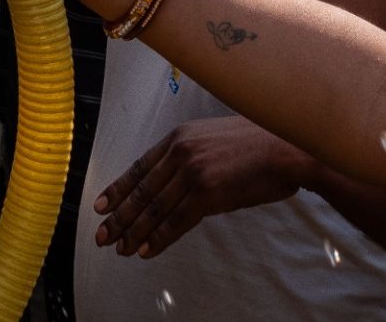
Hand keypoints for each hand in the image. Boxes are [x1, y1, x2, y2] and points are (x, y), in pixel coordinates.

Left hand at [93, 116, 317, 257]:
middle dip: (118, 215)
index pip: (139, 167)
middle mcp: (180, 152)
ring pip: (154, 208)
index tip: (99, 205)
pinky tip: (145, 249)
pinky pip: (176, 221)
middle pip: (141, 190)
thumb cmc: (257, 145)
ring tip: (120, 248)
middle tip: (102, 234)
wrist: (286, 148)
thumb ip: (190, 158)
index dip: (117, 189)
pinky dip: (159, 237)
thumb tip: (174, 184)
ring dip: (134, 231)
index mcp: (179, 137)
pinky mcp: (206, 193)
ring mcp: (191, 171)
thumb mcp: (213, 140)